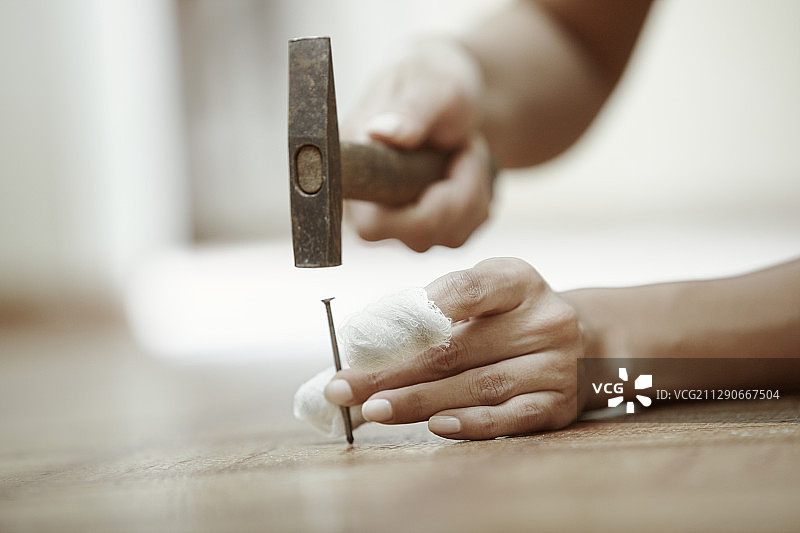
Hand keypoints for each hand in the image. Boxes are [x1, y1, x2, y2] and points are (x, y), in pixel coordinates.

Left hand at [324, 258, 583, 439]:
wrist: (584, 341)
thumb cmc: (513, 316)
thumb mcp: (489, 291)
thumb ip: (440, 306)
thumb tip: (371, 343)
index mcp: (519, 281)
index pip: (466, 289)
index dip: (413, 312)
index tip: (365, 335)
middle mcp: (544, 320)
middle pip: (457, 348)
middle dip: (391, 371)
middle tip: (345, 386)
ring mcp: (555, 364)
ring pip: (476, 386)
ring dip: (416, 402)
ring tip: (372, 410)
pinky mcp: (558, 404)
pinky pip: (508, 417)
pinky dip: (468, 423)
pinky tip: (432, 426)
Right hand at [342, 39, 494, 251]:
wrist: (452, 93)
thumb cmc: (432, 80)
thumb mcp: (430, 85)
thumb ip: (411, 109)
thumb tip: (382, 132)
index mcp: (353, 173)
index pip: (372, 226)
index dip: (417, 208)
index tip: (448, 159)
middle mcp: (369, 208)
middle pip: (419, 236)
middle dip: (459, 192)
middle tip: (467, 147)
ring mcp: (399, 224)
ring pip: (449, 236)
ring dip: (473, 190)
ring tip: (466, 149)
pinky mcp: (427, 229)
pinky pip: (465, 232)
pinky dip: (480, 198)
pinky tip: (468, 167)